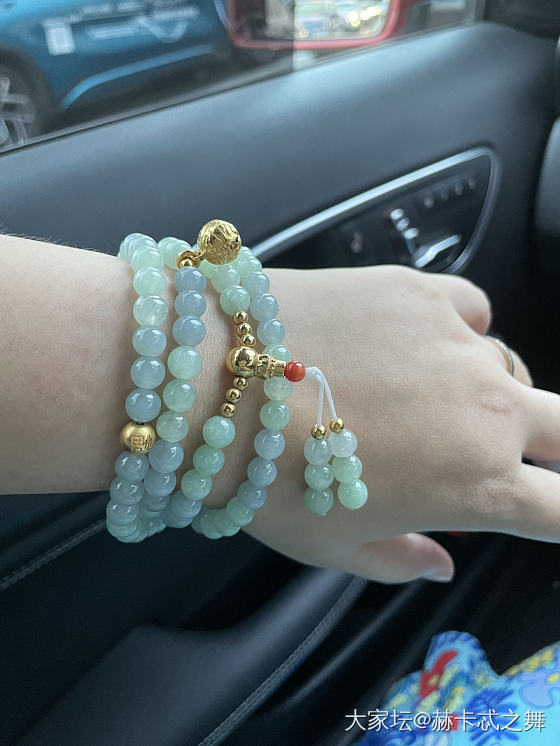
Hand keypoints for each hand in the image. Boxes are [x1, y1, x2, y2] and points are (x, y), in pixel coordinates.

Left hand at [237, 265, 556, 583]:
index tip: (548, 509)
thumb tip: (437, 565)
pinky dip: (459, 328)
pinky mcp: (421, 292)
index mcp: (475, 486)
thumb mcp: (332, 547)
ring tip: (438, 397)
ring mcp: (458, 344)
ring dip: (491, 389)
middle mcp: (485, 411)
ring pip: (511, 365)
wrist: (215, 383)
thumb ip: (398, 561)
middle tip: (527, 451)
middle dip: (558, 447)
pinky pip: (471, 308)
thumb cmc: (268, 481)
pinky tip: (421, 339)